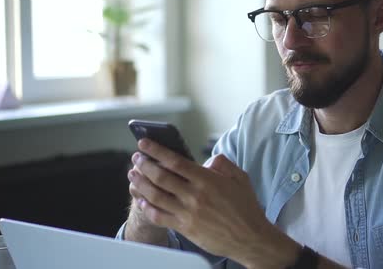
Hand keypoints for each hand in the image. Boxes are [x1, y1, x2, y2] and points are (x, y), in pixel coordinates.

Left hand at [129, 139, 294, 266]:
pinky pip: (159, 216)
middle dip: (144, 164)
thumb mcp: (240, 178)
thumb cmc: (246, 208)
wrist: (250, 238)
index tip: (145, 144)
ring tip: (133, 175)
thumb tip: (208, 159)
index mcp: (207, 180)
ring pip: (155, 195)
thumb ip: (223, 164)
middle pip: (160, 177)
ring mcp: (188, 213)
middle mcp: (195, 195)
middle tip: (136, 158)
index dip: (156, 151)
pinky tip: (141, 200)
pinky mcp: (185, 228)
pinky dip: (146, 207)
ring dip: (140, 183)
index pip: (175, 161)